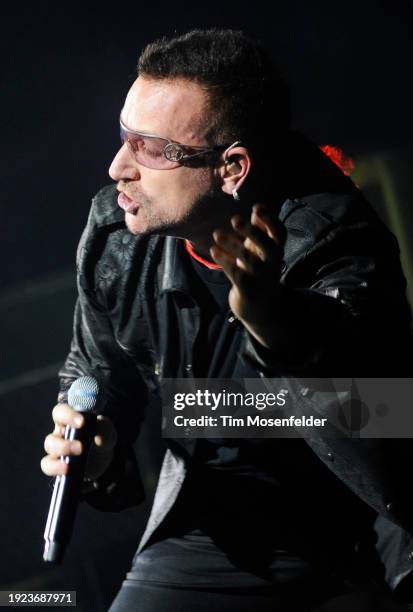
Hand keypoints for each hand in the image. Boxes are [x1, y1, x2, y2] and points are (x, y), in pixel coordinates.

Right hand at [41, 403, 117, 481]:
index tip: (82, 422)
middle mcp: (59, 434)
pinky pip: (48, 466)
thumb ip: (104, 429)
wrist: (104, 457)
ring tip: (71, 464)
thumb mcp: (107, 431)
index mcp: (69, 420)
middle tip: (81, 448)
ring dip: (60, 455)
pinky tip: (67, 470)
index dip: (67, 416)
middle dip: (64, 445)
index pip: (60, 412)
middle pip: (51, 438)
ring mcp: (57, 450)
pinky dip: (55, 468)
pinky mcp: (57, 465)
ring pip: (49, 451)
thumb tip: (98, 438)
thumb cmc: (102, 437)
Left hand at [210, 203, 285, 349]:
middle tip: (235, 219)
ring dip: (231, 244)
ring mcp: (261, 278)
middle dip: (252, 232)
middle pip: (268, 245)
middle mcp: (272, 263)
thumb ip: (260, 230)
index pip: (280, 233)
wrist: (259, 307)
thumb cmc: (258, 271)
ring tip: (216, 234)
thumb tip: (258, 207)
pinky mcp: (247, 289)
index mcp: (276, 251)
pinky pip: (235, 273)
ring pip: (248, 258)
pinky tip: (214, 250)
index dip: (271, 219)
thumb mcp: (261, 251)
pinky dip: (224, 260)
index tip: (257, 206)